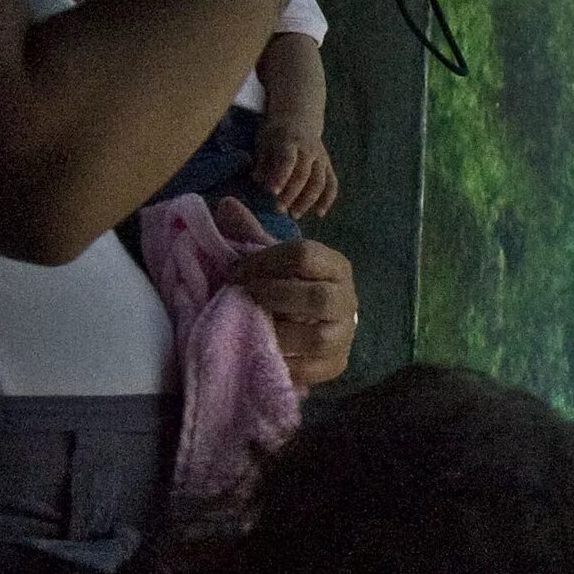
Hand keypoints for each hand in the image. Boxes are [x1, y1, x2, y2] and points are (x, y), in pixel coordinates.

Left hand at [218, 197, 356, 385]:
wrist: (322, 323)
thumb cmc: (293, 286)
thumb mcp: (275, 260)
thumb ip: (250, 234)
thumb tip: (225, 204)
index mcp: (336, 266)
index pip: (304, 255)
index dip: (264, 261)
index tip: (235, 272)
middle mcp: (348, 300)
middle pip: (317, 297)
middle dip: (274, 296)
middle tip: (244, 298)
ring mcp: (344, 335)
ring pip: (316, 338)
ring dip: (278, 332)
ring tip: (253, 327)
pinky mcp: (335, 364)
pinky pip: (309, 369)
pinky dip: (281, 362)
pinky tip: (261, 351)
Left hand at [255, 122, 338, 218]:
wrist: (299, 116)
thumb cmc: (276, 131)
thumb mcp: (265, 140)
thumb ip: (263, 161)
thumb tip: (258, 180)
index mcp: (290, 142)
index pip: (288, 161)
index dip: (281, 177)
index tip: (272, 192)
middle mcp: (309, 150)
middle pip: (304, 175)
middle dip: (292, 194)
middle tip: (279, 209)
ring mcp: (321, 158)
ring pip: (320, 182)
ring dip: (308, 201)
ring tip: (294, 214)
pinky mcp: (328, 165)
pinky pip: (331, 184)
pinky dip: (327, 199)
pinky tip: (319, 213)